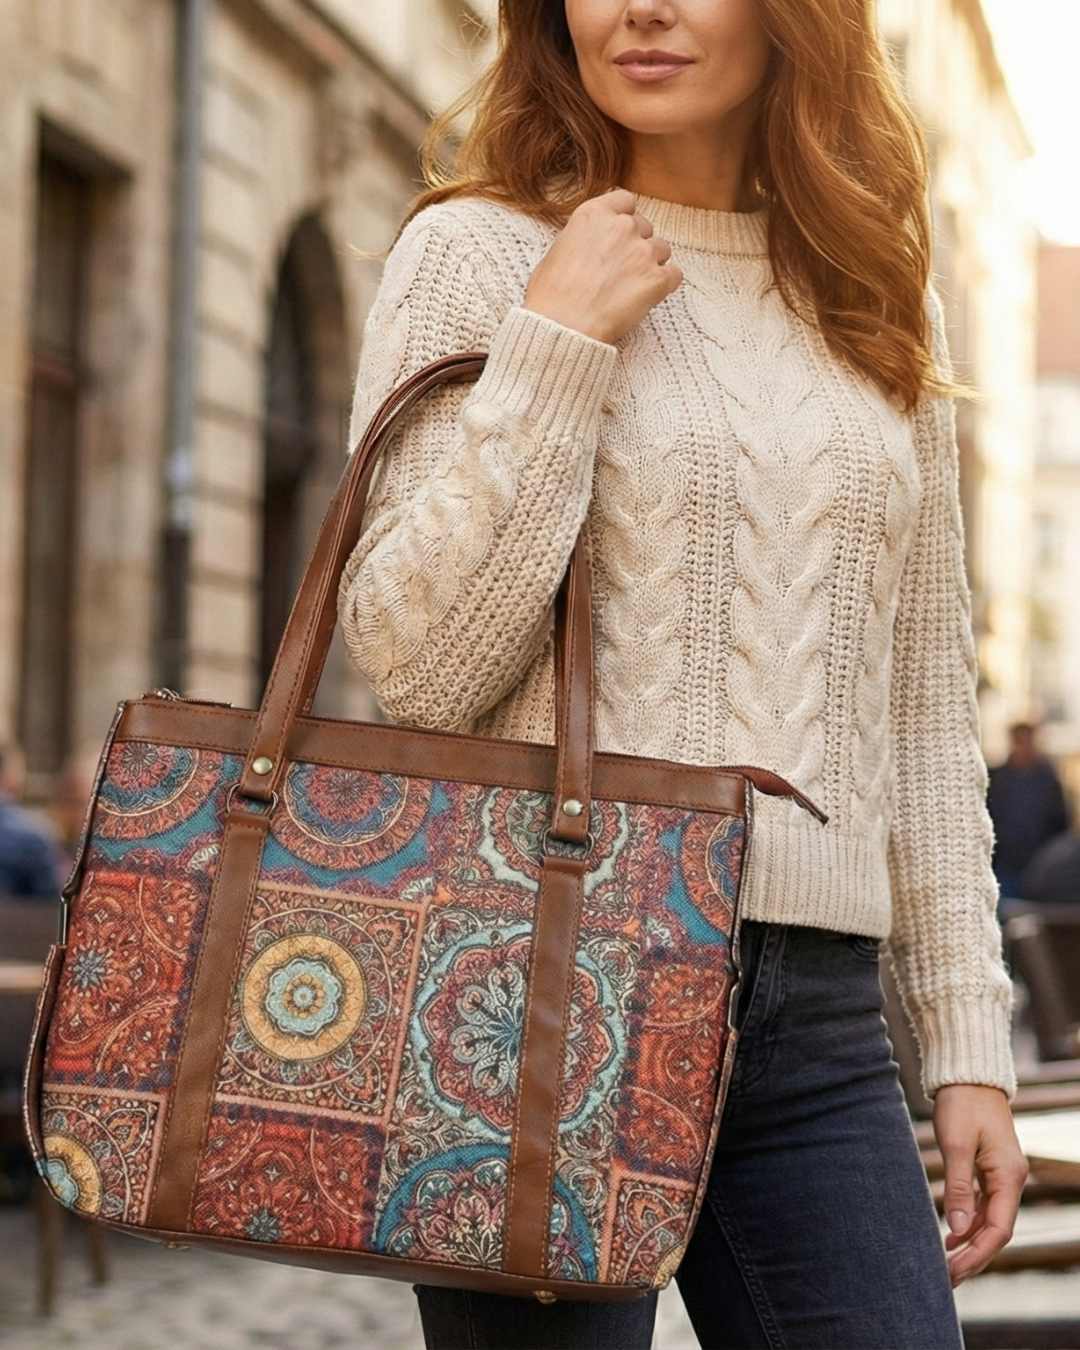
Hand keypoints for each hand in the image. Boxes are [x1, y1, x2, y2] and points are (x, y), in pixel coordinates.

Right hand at [523, 189, 682, 344]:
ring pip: (662, 249)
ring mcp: (642, 252)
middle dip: (636, 245)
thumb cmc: (551, 296)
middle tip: (621, 270)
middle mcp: (622, 226)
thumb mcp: (557, 250)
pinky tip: (648, 297)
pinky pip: (675, 275)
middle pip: (644, 226)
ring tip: (632, 287)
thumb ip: (582, 237)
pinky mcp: (657, 279)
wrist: (562, 326)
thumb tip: (590, 246)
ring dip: (651, 264)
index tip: (618, 235)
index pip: (625, 201)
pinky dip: (665, 285)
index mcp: (594, 214)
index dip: (624, 218)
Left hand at [933, 1083, 1026, 1284]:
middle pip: (996, 1230)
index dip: (977, 1254)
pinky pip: (982, 1204)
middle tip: (947, 1277)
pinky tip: (950, 1233)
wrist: (968, 1075)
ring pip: (988, 1219)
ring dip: (969, 1241)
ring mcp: (1001, 1174)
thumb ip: (958, 1188)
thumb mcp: (956, 1146)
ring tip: (945, 1261)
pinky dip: (967, 1220)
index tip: (953, 1271)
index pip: (998, 1230)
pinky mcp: (989, 1167)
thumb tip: (956, 1229)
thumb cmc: (962, 1105)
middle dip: (974, 1256)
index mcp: (1009, 1177)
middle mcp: (1010, 1179)